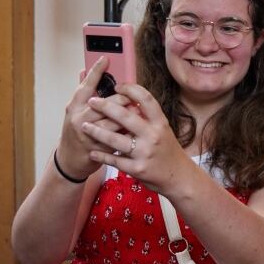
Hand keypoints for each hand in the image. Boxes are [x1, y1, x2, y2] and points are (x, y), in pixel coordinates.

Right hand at [56, 56, 131, 178]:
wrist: (69, 161)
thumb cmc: (76, 131)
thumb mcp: (76, 111)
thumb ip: (84, 93)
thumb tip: (85, 70)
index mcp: (74, 106)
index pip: (85, 85)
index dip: (95, 71)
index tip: (106, 58)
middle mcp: (78, 118)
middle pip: (104, 104)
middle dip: (121, 99)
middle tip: (132, 96)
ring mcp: (87, 134)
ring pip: (112, 122)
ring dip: (127, 117)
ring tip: (138, 113)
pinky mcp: (96, 148)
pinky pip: (116, 139)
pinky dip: (127, 134)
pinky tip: (135, 131)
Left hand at [79, 83, 193, 193]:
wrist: (179, 177)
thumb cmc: (168, 151)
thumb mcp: (163, 131)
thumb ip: (148, 118)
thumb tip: (128, 100)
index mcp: (160, 123)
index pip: (146, 100)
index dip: (131, 89)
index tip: (117, 86)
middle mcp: (153, 136)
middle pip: (126, 116)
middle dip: (105, 107)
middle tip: (92, 102)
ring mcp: (144, 153)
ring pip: (115, 139)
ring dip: (96, 132)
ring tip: (84, 126)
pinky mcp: (137, 169)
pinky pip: (114, 160)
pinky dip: (101, 155)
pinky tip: (92, 151)